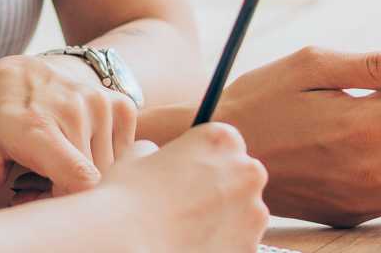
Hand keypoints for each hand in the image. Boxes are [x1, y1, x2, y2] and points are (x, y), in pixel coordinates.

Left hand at [0, 54, 138, 212]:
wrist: (19, 72)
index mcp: (35, 126)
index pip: (80, 180)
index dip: (69, 206)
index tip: (44, 207)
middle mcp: (74, 109)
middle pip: (93, 183)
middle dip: (71, 197)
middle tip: (41, 190)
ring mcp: (100, 103)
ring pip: (111, 171)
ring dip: (88, 182)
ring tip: (57, 172)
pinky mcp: (120, 105)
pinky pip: (124, 156)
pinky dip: (105, 164)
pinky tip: (78, 154)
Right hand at [95, 126, 269, 252]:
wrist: (126, 242)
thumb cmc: (127, 197)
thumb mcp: (137, 156)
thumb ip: (157, 150)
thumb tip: (155, 154)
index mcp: (221, 139)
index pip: (226, 144)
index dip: (207, 161)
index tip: (192, 175)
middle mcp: (246, 171)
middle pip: (241, 176)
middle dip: (222, 189)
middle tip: (189, 206)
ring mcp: (253, 211)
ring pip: (244, 212)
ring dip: (224, 218)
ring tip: (187, 230)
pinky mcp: (251, 246)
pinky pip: (240, 241)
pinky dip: (222, 244)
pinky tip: (194, 245)